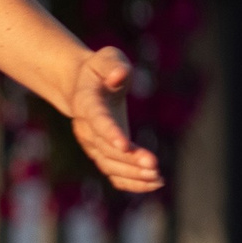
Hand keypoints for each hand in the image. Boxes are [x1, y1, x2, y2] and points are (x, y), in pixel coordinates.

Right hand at [67, 46, 162, 194]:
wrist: (83, 86)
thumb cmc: (99, 70)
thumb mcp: (106, 58)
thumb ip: (113, 64)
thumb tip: (120, 77)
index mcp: (86, 103)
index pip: (96, 120)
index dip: (109, 132)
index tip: (125, 145)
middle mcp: (85, 128)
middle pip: (104, 149)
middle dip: (128, 159)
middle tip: (154, 165)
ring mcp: (92, 144)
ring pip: (108, 165)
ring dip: (132, 174)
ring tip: (158, 178)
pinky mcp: (102, 154)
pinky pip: (113, 174)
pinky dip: (131, 182)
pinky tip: (153, 184)